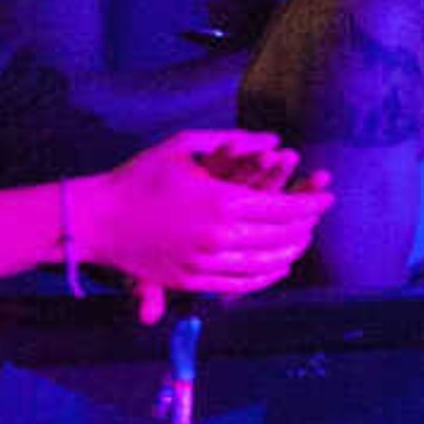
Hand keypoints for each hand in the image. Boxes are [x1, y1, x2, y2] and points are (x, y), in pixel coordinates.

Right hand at [80, 130, 335, 318]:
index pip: (285, 207)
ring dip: (290, 251)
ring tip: (302, 241)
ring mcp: (205, 262)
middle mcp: (219, 236)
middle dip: (306, 226)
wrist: (94, 219)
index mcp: (223, 201)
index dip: (312, 203)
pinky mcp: (190, 281)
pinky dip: (264, 277)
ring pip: (265, 263)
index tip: (329, 198)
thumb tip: (273, 139)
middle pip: (281, 236)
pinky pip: (239, 284)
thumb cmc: (139, 178)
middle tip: (317, 217)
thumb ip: (234, 142)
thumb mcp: (184, 147)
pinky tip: (276, 268)